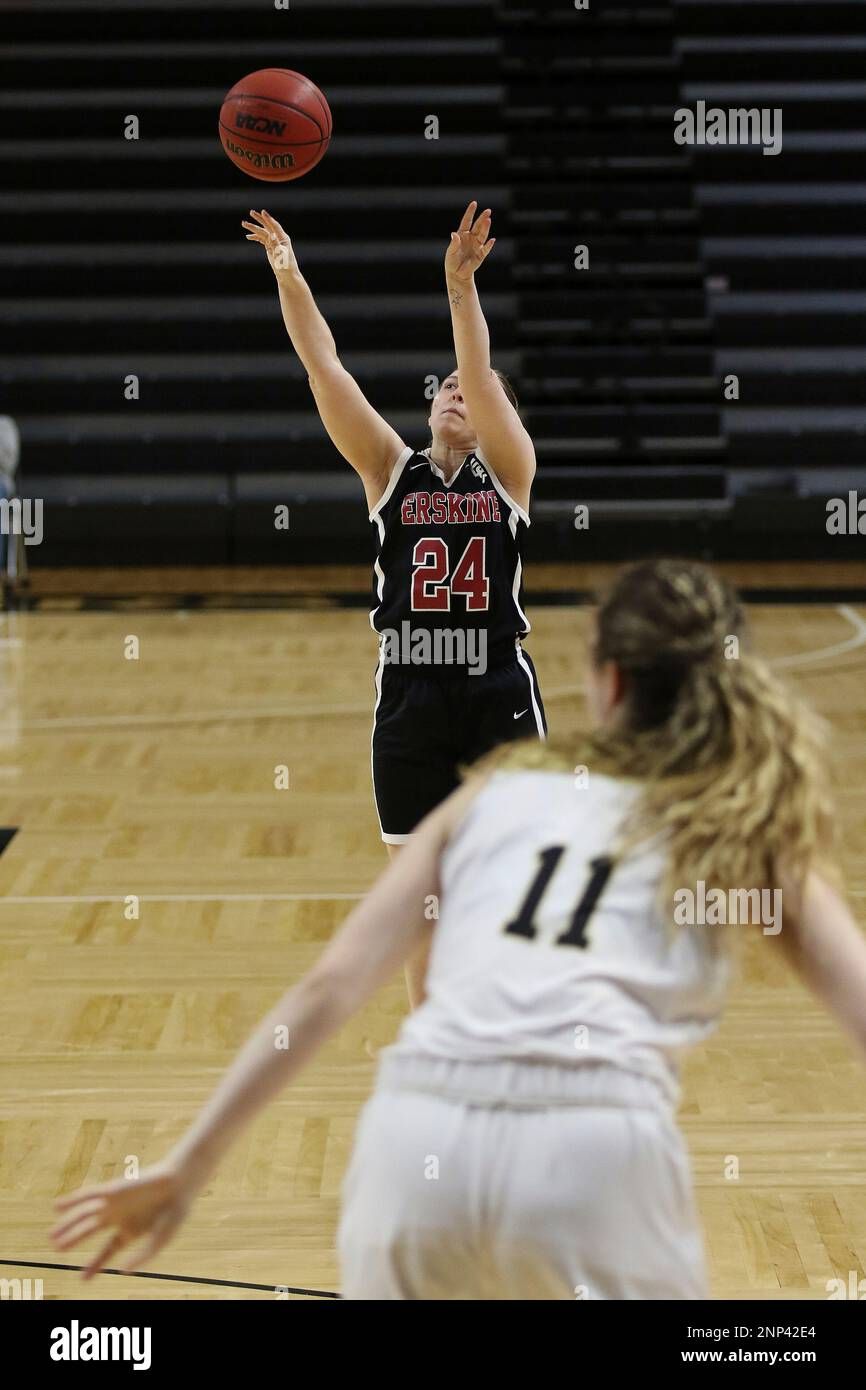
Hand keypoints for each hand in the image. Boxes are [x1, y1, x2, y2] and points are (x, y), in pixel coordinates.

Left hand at [51, 1160, 197, 1279]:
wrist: (180, 1185)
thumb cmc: (174, 1213)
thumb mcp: (159, 1241)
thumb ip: (141, 1257)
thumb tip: (122, 1271)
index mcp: (131, 1231)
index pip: (108, 1251)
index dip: (95, 1266)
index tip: (83, 1279)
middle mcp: (119, 1217)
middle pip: (90, 1231)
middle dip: (73, 1239)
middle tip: (57, 1249)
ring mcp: (115, 1203)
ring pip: (86, 1216)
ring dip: (68, 1225)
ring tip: (52, 1237)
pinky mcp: (113, 1189)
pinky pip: (88, 1195)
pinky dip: (72, 1200)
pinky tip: (57, 1207)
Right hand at [242, 208, 298, 280]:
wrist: (287, 274)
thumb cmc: (286, 266)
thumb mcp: (280, 255)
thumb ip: (275, 244)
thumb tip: (272, 235)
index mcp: (283, 238)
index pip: (275, 226)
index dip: (268, 219)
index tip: (262, 212)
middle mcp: (278, 238)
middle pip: (267, 226)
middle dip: (259, 219)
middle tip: (251, 212)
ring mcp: (274, 242)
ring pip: (262, 232)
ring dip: (253, 228)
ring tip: (244, 223)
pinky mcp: (270, 247)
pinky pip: (261, 239)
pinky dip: (255, 237)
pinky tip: (248, 236)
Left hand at [444, 200, 495, 283]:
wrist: (456, 274)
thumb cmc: (451, 261)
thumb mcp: (451, 252)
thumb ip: (453, 243)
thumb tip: (454, 234)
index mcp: (462, 234)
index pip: (467, 221)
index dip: (470, 212)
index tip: (474, 203)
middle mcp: (471, 238)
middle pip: (477, 226)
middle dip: (482, 218)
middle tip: (488, 211)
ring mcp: (476, 246)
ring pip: (482, 235)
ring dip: (486, 228)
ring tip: (488, 220)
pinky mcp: (480, 255)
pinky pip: (486, 249)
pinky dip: (489, 245)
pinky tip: (492, 240)